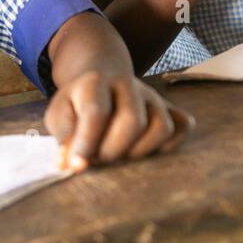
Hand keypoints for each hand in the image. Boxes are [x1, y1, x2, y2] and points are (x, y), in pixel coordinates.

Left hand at [44, 73, 192, 171]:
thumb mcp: (60, 113)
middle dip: (113, 150)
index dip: (86, 143)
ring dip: (140, 152)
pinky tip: (147, 151)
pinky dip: (169, 145)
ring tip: (121, 157)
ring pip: (162, 126)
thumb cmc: (77, 104)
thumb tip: (70, 164)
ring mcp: (152, 96)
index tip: (77, 166)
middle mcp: (128, 85)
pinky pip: (182, 127)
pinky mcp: (169, 107)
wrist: (101, 76)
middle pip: (133, 120)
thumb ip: (64, 136)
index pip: (96, 112)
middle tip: (99, 160)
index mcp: (96, 82)